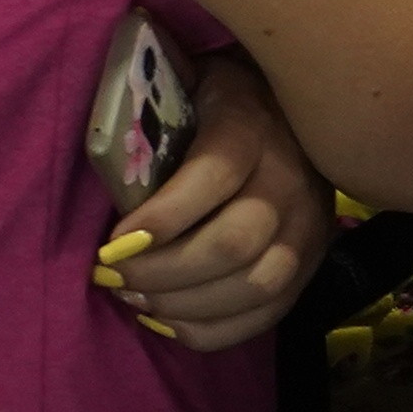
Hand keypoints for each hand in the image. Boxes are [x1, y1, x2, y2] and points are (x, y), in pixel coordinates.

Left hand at [96, 45, 331, 352]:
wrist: (291, 107)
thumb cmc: (209, 99)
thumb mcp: (183, 83)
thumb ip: (149, 111)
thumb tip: (99, 152)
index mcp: (251, 126)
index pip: (215, 174)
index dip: (162, 217)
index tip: (111, 242)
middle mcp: (290, 180)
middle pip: (233, 243)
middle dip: (162, 272)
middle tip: (112, 277)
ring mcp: (310, 226)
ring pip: (256, 285)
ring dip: (185, 305)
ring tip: (133, 300)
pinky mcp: (313, 262)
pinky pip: (270, 312)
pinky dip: (215, 329)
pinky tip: (167, 321)